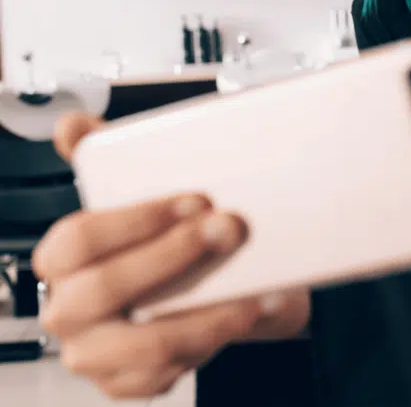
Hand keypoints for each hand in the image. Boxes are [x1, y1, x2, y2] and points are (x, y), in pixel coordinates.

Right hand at [33, 113, 309, 399]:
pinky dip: (214, 344)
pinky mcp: (131, 382)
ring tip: (250, 291)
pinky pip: (168, 374)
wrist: (217, 287)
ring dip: (202, 316)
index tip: (196, 198)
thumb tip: (73, 125)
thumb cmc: (173, 240)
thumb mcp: (146, 194)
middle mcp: (69, 308)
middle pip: (104, 287)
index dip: (139, 217)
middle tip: (229, 230)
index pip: (79, 237)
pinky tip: (248, 314)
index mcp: (63, 259)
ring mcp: (97, 351)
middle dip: (173, 257)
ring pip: (142, 343)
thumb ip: (108, 158)